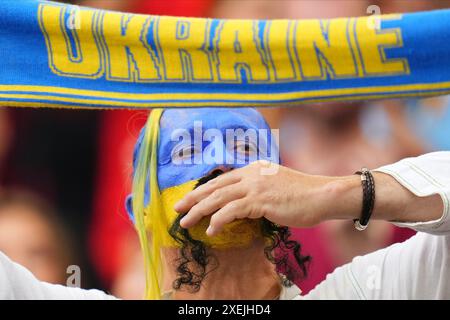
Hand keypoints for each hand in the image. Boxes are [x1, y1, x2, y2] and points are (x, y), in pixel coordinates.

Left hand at [175, 161, 342, 235]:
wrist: (322, 195)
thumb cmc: (301, 195)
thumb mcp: (275, 187)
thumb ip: (256, 191)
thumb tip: (240, 205)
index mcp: (254, 169)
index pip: (222, 179)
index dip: (204, 189)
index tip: (190, 199)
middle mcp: (251, 173)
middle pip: (214, 186)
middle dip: (193, 198)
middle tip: (177, 208)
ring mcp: (255, 185)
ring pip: (218, 198)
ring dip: (199, 211)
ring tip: (185, 222)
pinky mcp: (260, 200)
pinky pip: (232, 211)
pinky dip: (218, 220)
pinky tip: (211, 230)